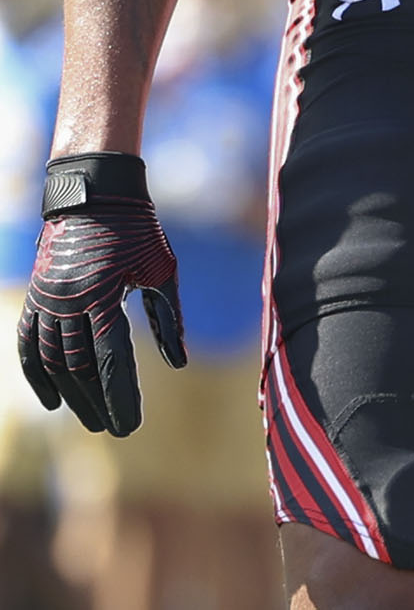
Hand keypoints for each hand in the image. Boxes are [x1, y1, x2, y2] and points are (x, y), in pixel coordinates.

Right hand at [19, 179, 184, 436]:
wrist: (95, 193)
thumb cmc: (138, 230)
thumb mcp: (162, 269)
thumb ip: (167, 318)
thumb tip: (178, 364)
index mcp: (101, 295)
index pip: (110, 359)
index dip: (120, 396)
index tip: (130, 426)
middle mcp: (66, 301)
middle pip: (78, 367)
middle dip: (98, 401)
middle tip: (114, 429)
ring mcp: (45, 299)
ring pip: (52, 360)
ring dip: (71, 395)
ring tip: (92, 420)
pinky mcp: (35, 296)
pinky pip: (28, 342)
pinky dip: (36, 374)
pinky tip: (52, 400)